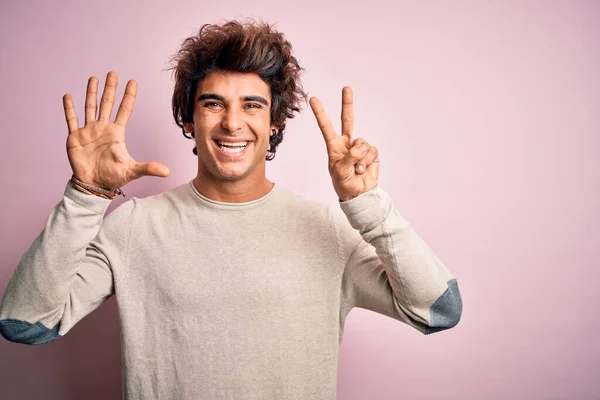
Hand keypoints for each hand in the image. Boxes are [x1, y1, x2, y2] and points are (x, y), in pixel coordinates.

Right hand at [63, 71, 169, 190]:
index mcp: (116, 133)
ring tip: (94, 78)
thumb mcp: (132, 171)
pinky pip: (71, 120)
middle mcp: (103, 128)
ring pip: (90, 107)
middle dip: (110, 89)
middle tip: (113, 73)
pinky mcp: (75, 137)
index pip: (124, 110)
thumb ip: (149, 168)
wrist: (94, 185)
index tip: (132, 81)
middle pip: (107, 104)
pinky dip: (69, 109)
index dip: (128, 96)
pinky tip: (68, 96)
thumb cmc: (113, 177)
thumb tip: (167, 172)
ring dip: (91, 93)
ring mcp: (88, 131)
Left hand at [309, 86, 378, 200]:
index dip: (320, 113)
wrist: (359, 194)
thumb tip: (360, 147)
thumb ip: (349, 157)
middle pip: (347, 120)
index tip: (313, 99)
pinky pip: (372, 151)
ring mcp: (359, 147)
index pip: (326, 127)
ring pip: (362, 143)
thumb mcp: (340, 171)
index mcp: (334, 147)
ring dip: (360, 158)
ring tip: (356, 170)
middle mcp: (347, 144)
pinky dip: (368, 161)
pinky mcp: (371, 153)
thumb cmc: (344, 184)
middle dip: (347, 104)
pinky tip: (363, 169)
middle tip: (346, 88)